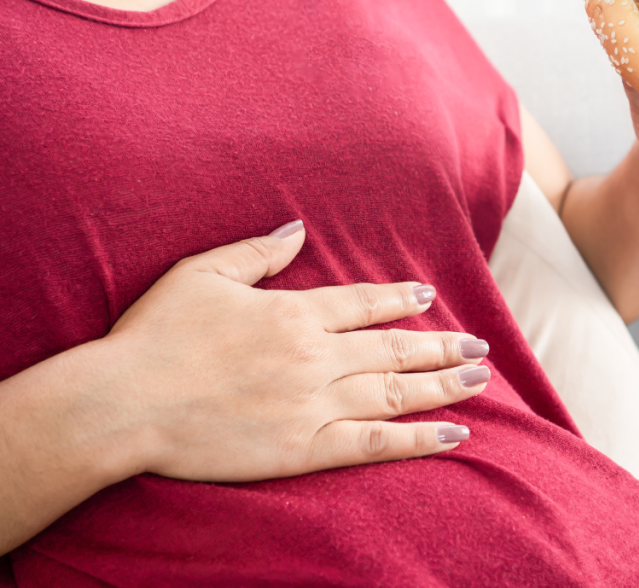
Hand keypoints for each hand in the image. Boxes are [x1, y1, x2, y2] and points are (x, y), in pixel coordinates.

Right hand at [104, 220, 488, 481]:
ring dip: (444, 385)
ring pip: (395, 391)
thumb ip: (258, 251)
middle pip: (393, 348)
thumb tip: (299, 226)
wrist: (123, 403)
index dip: (401, 299)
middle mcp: (315, 355)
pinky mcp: (305, 447)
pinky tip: (454, 435)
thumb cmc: (155, 336)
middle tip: (478, 346)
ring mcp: (314, 402)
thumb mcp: (202, 274)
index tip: (430, 295)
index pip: (364, 303)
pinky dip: (418, 439)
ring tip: (480, 379)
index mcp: (293, 312)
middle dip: (442, 346)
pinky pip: (374, 443)